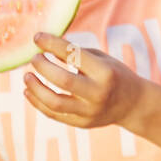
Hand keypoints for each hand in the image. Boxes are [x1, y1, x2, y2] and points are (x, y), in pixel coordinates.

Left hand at [22, 32, 145, 127]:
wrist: (133, 104)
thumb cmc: (114, 75)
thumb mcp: (102, 60)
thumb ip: (76, 54)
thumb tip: (45, 48)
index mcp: (105, 72)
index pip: (73, 55)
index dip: (52, 44)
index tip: (37, 37)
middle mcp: (98, 93)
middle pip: (62, 80)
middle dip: (42, 66)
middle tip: (34, 58)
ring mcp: (90, 111)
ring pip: (53, 102)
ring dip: (35, 88)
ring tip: (27, 76)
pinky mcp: (82, 123)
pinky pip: (54, 114)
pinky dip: (37, 102)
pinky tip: (29, 91)